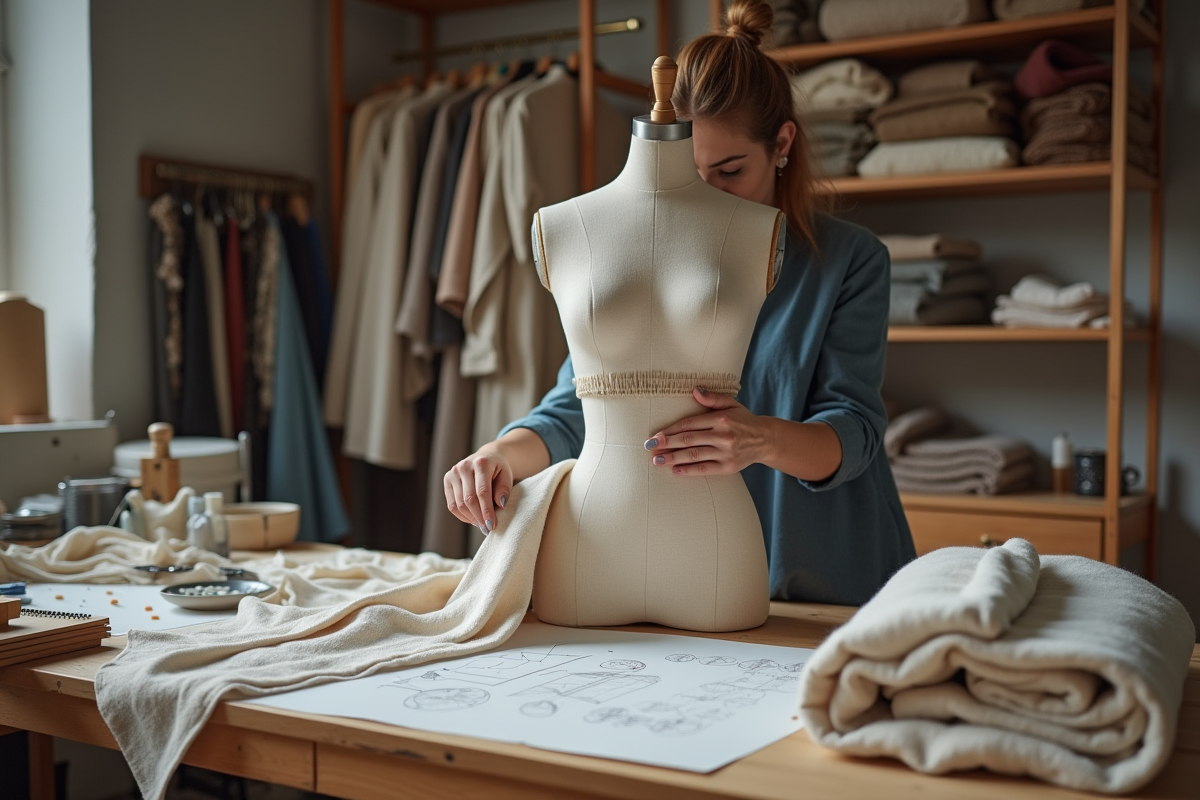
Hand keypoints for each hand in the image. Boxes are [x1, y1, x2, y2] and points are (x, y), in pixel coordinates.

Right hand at [444, 445, 513, 534]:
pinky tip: (472, 519)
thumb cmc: (498, 470)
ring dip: (470, 518)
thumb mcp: (507, 477)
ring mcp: (453, 473)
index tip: (491, 525)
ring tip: (481, 525)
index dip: (486, 511)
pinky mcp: (447, 480)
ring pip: (459, 504)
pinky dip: (462, 515)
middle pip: (469, 499)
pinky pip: (452, 504)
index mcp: (481, 463)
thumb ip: (504, 490)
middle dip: (478, 517)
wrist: (487, 457)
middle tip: (487, 529)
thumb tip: (500, 505)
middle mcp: (464, 466)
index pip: (482, 491)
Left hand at [645, 387, 770, 475]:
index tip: (655, 435)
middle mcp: (723, 436)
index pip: (689, 424)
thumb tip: (695, 390)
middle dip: (666, 444)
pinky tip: (674, 470)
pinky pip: (704, 469)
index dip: (670, 430)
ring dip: (673, 458)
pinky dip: (688, 470)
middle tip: (649, 447)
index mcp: (721, 419)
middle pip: (688, 440)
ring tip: (657, 460)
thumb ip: (712, 398)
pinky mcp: (728, 467)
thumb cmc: (743, 420)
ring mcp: (725, 453)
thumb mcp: (731, 404)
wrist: (765, 440)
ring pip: (693, 455)